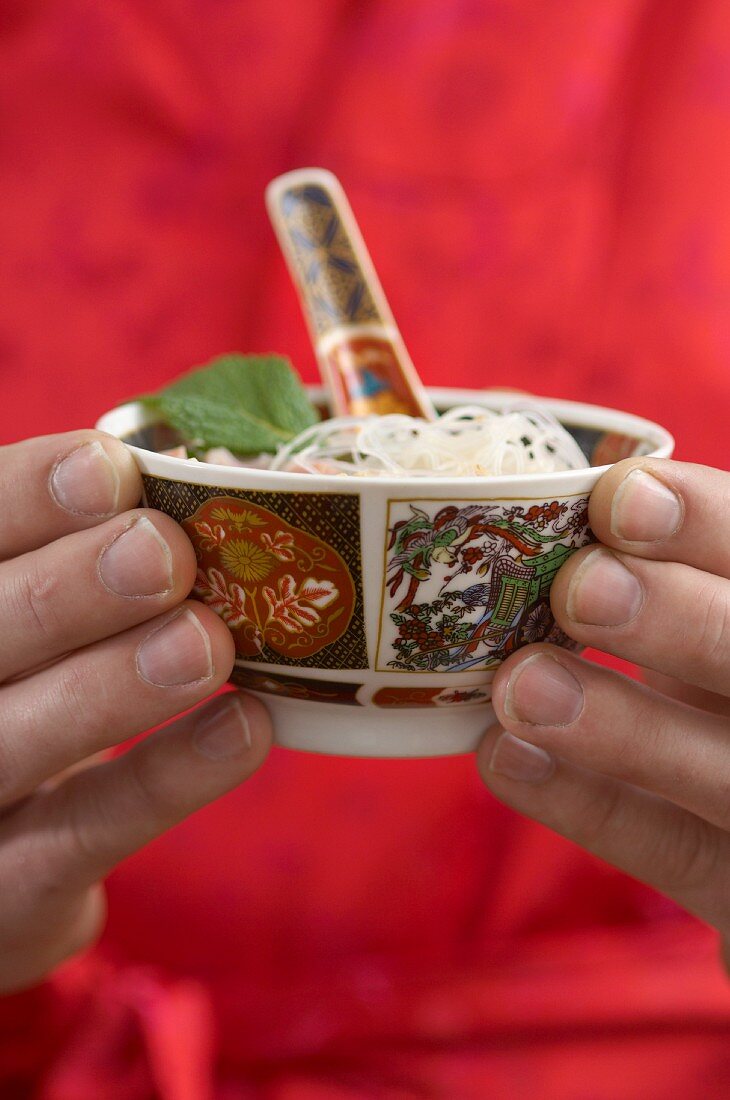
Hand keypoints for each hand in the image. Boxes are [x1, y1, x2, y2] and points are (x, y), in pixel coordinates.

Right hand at [0, 431, 271, 992]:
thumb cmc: (33, 695)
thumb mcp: (40, 618)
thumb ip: (91, 557)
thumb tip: (213, 484)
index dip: (25, 498)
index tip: (112, 469)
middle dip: (69, 590)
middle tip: (162, 553)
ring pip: (16, 739)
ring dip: (114, 686)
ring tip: (206, 642)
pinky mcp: (5, 894)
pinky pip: (80, 836)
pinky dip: (166, 781)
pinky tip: (245, 728)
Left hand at [478, 458, 729, 957]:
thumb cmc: (721, 690)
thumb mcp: (709, 619)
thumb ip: (670, 578)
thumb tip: (539, 514)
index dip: (709, 522)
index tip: (620, 495)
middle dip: (677, 618)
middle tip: (578, 586)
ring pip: (725, 774)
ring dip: (623, 727)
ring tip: (522, 684)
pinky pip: (673, 853)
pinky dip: (589, 805)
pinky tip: (506, 755)